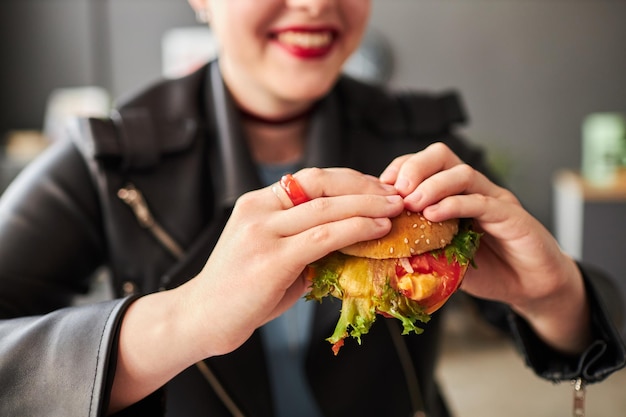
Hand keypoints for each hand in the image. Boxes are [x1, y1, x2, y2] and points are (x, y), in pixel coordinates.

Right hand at [186, 167, 404, 356]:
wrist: (204, 318)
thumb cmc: (242, 289)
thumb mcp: (273, 253)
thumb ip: (305, 238)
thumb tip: (356, 232)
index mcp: (256, 202)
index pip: (312, 178)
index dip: (351, 180)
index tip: (379, 189)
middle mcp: (257, 209)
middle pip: (321, 184)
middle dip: (365, 187)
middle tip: (397, 195)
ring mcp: (262, 232)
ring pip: (326, 208)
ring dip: (368, 206)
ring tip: (396, 209)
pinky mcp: (271, 259)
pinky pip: (323, 237)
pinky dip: (356, 229)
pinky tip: (378, 229)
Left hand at [380, 143, 590, 353]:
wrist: (530, 286)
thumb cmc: (487, 269)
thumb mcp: (443, 256)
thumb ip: (419, 244)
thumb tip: (381, 245)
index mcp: (454, 193)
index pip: (423, 164)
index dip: (400, 170)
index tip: (381, 189)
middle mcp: (473, 189)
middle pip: (441, 155)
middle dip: (414, 167)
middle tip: (396, 191)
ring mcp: (494, 198)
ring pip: (461, 173)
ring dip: (431, 185)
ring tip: (411, 203)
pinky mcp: (511, 215)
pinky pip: (481, 201)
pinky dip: (454, 204)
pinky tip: (433, 214)